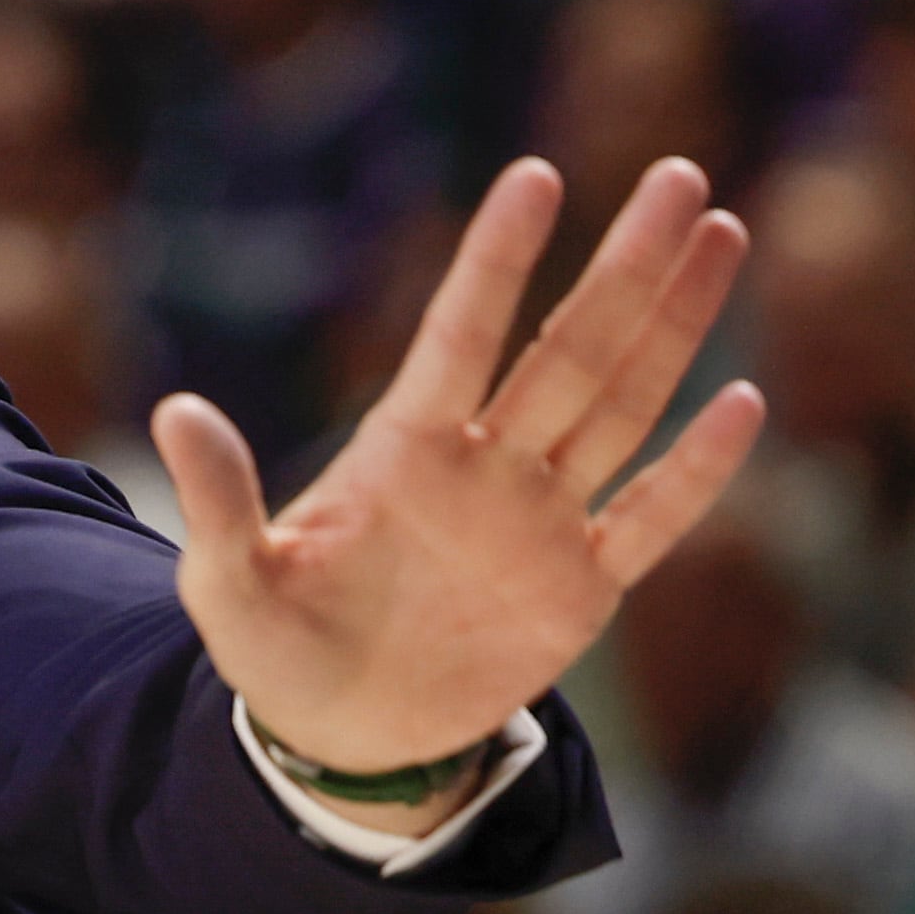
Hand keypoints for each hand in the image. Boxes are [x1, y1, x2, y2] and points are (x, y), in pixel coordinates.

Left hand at [151, 154, 762, 781]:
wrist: (338, 737)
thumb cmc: (273, 646)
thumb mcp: (227, 581)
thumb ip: (217, 498)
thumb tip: (173, 412)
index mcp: (401, 452)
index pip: (459, 336)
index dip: (495, 261)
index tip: (532, 175)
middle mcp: (484, 467)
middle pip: (569, 348)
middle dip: (624, 265)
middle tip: (678, 176)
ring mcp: (538, 522)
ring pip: (623, 404)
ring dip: (674, 325)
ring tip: (720, 233)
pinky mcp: (579, 589)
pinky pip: (650, 517)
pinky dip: (695, 468)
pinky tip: (741, 400)